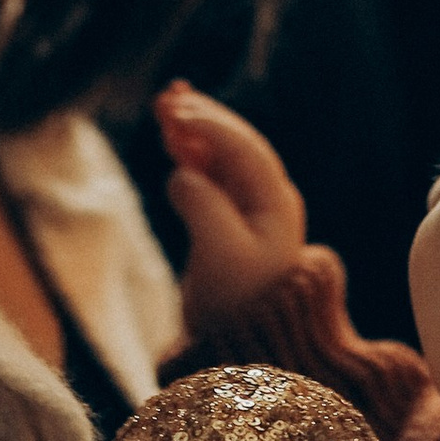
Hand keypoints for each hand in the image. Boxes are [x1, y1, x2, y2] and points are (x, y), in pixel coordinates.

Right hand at [156, 83, 308, 332]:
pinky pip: (206, 174)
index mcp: (275, 203)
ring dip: (191, 128)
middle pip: (233, 144)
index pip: (244, 149)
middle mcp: (265, 199)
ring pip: (217, 155)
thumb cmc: (237, 302)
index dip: (211, 126)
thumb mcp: (221, 254)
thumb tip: (182, 174)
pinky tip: (171, 134)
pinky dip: (187, 152)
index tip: (177, 113)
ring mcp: (246, 208)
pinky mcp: (225, 220)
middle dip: (201, 116)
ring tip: (164, 101)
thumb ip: (204, 208)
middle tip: (168, 95)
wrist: (242, 344)